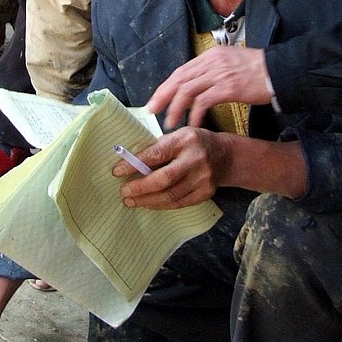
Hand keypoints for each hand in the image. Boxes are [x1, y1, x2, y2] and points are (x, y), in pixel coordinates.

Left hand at [111, 127, 226, 208]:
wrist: (225, 155)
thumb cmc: (194, 143)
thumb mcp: (177, 136)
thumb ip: (157, 148)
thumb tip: (129, 162)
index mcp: (184, 140)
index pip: (156, 154)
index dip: (134, 164)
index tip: (117, 171)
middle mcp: (195, 159)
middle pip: (164, 179)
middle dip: (140, 187)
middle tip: (123, 191)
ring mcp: (203, 178)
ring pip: (171, 195)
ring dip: (147, 200)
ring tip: (131, 201)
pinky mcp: (205, 193)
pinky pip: (179, 203)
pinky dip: (161, 205)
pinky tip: (149, 203)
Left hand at [147, 46, 272, 128]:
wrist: (280, 70)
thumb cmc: (258, 70)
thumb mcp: (230, 63)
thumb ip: (212, 72)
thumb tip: (195, 86)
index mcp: (210, 56)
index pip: (181, 71)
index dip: (166, 86)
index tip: (156, 99)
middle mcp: (211, 62)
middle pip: (179, 79)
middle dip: (163, 96)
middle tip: (153, 111)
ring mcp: (219, 74)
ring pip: (187, 90)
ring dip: (176, 108)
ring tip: (170, 122)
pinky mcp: (228, 88)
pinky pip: (203, 102)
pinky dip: (195, 114)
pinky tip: (192, 124)